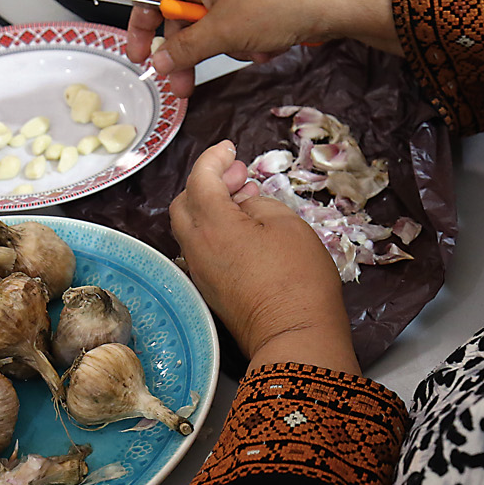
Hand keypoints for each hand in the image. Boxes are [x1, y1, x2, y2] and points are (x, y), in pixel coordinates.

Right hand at [125, 0, 400, 97]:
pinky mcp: (266, 2)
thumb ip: (186, 48)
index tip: (139, 58)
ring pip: (216, 29)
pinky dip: (252, 44)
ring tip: (254, 50)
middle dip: (188, 53)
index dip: (141, 26)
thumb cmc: (277, 3)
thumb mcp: (223, 31)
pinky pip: (243, 29)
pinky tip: (271, 48)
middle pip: (184, 19)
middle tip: (184, 88)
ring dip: (229, 48)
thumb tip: (159, 61)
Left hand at [169, 141, 358, 375]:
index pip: (200, 179)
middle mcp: (197, 248)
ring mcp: (200, 271)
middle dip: (207, 181)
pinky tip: (244, 230)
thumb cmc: (299, 279)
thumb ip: (260, 204)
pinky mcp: (210, 289)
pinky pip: (202, 249)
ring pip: (191, 227)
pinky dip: (215, 230)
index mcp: (213, 225)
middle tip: (238, 174)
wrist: (295, 336)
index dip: (214, 158)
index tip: (229, 148)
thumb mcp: (288, 225)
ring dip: (212, 207)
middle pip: (184, 203)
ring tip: (245, 200)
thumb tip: (245, 205)